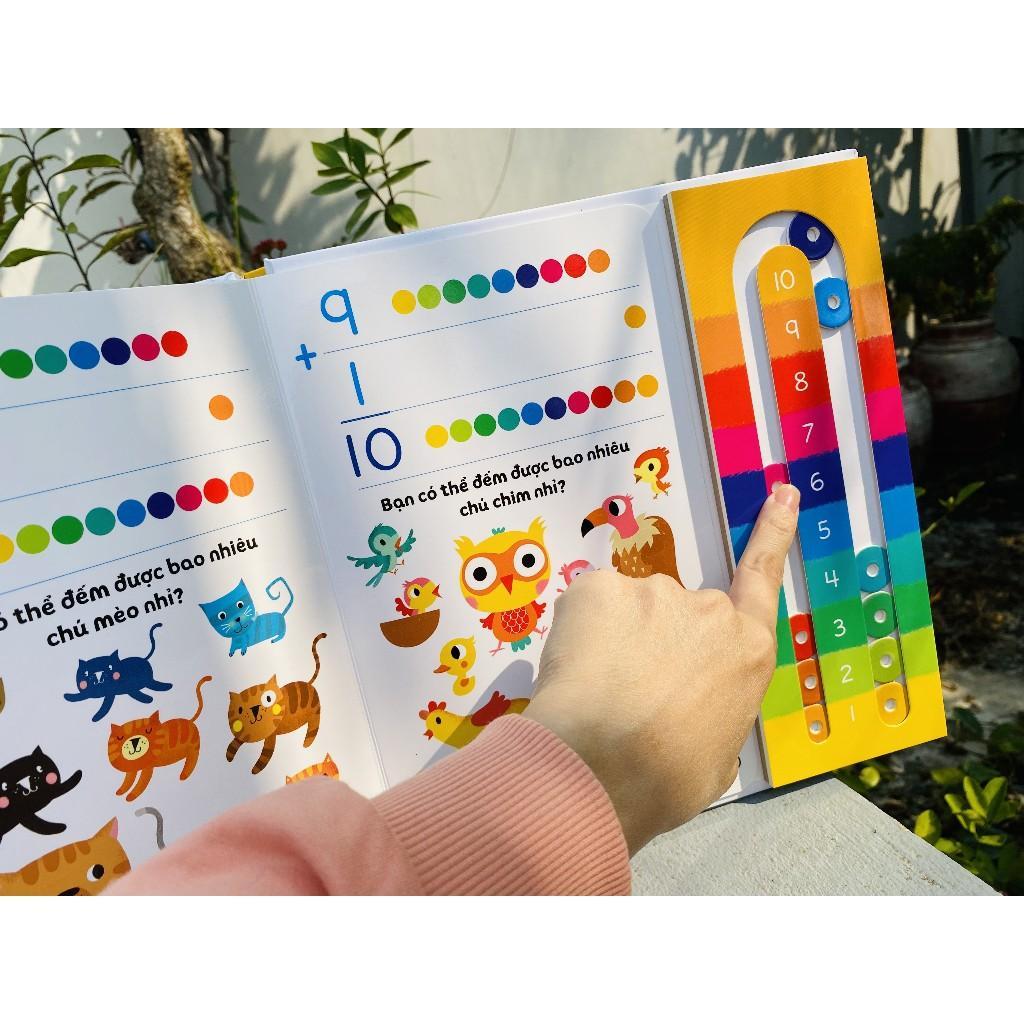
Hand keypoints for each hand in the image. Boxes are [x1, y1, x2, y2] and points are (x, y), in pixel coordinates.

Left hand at [524, 483, 799, 854]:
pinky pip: (590, 606)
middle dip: (655, 643)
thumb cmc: (667, 779)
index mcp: (746, 650)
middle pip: (679, 613)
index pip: (762, 578)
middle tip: (629, 693)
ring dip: (614, 641)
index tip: (781, 494)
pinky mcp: (600, 588)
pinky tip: (577, 674)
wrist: (602, 769)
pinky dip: (580, 635)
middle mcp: (708, 611)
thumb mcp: (718, 758)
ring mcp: (654, 592)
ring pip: (629, 610)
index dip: (772, 533)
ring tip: (600, 693)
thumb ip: (714, 714)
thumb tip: (696, 717)